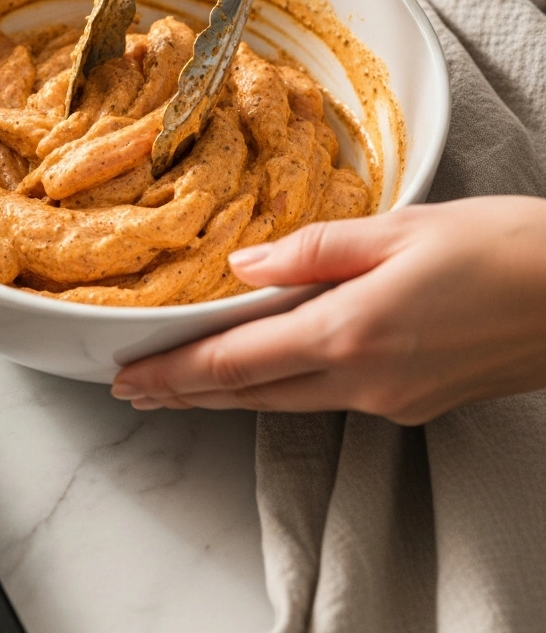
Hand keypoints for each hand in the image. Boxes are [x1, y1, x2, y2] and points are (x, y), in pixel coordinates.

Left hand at [111, 198, 545, 423]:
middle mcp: (364, 381)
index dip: (174, 374)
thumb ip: (314, 249)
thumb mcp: (403, 228)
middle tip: (135, 392)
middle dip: (188, 394)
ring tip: (184, 388)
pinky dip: (286, 386)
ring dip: (232, 395)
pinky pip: (331, 397)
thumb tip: (245, 267)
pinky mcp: (416, 404)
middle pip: (252, 395)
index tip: (128, 380)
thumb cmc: (503, 249)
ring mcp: (392, 401)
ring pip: (288, 402)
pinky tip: (272, 369)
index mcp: (350, 331)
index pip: (235, 362)